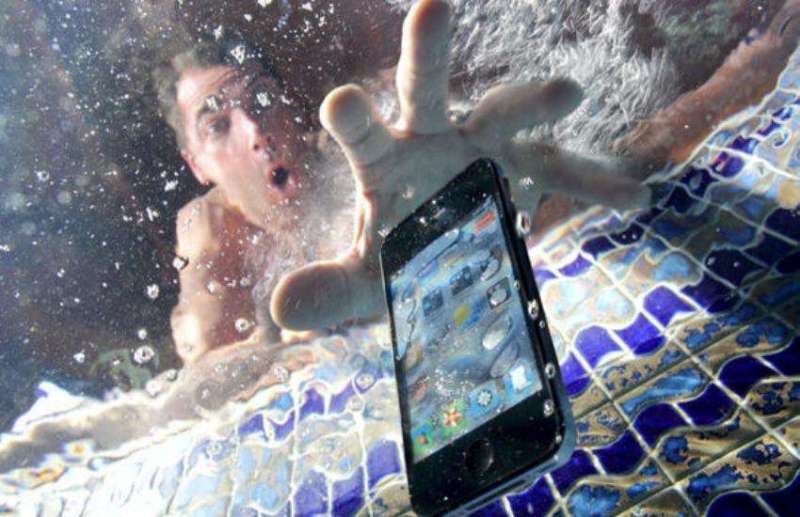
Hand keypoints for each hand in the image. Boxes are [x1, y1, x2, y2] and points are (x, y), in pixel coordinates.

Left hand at [270, 0, 648, 330]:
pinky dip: (596, 188)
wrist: (448, 248)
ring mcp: (484, 147)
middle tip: (432, 6)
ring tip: (566, 93)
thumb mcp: (368, 280)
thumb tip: (279, 311)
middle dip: (426, 52)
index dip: (354, 121)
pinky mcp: (526, 167)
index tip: (339, 102)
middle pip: (424, 90)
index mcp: (387, 161)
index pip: (364, 136)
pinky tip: (634, 199)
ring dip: (531, 102)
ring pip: (505, 114)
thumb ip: (331, 291)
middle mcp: (433, 138)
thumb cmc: (399, 253)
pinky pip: (565, 175)